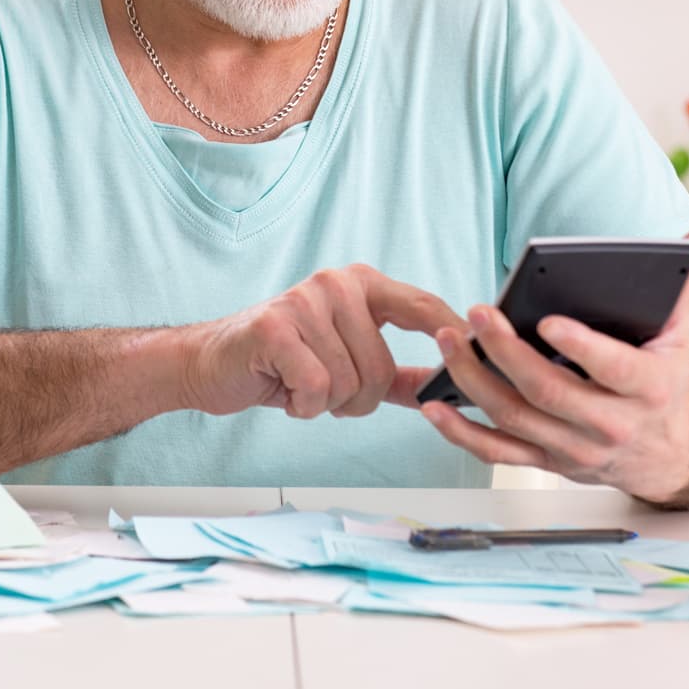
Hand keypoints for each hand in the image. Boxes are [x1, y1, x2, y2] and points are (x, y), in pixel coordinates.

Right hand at [180, 264, 466, 419]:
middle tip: (323, 390)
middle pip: (383, 370)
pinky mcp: (275, 328)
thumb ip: (399, 372)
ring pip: (349, 384)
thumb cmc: (282, 361)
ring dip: (324, 404)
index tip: (478, 358)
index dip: (452, 334)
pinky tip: (282, 388)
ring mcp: (305, 301)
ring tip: (298, 383)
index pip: (422, 307)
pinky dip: (301, 405)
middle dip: (357, 400)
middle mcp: (337, 283)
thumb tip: (452, 386)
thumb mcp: (347, 360)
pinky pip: (316, 388)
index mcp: (362, 284)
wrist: (211, 363)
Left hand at [419, 223, 688, 502]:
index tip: (547, 320)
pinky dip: (462, 433)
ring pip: (517, 421)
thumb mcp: (681, 330)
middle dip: (509, 354)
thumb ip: (688, 278)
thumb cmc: (667, 378)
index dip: (581, 348)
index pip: (614, 369)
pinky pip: (498, 454)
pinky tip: (434, 403)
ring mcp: (576, 450)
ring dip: (476, 381)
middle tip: (478, 313)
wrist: (675, 455)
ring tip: (450, 339)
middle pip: (551, 393)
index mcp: (649, 389)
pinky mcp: (548, 463)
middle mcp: (612, 426)